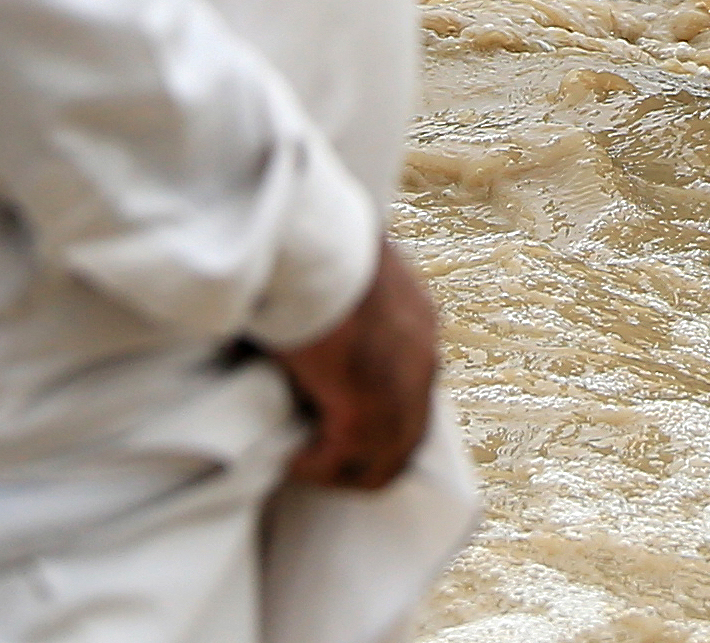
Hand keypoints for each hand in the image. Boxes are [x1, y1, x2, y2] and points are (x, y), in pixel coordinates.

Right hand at [274, 238, 442, 491]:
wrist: (314, 241)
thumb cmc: (319, 246)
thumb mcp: (344, 276)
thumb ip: (344, 307)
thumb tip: (312, 325)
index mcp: (419, 321)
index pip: (412, 387)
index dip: (375, 412)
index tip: (335, 417)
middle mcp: (422, 358)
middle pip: (406, 436)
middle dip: (362, 451)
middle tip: (318, 453)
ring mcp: (402, 389)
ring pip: (383, 462)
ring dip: (339, 467)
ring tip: (301, 460)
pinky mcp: (370, 410)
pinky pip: (343, 464)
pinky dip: (313, 467)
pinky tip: (287, 457)